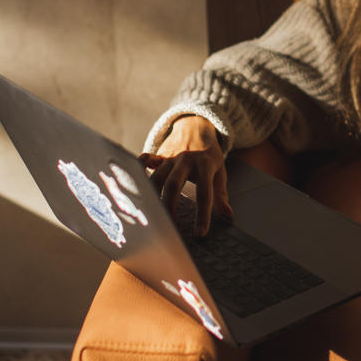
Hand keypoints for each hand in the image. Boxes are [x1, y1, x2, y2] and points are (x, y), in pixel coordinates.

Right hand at [138, 115, 232, 234]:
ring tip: (151, 216)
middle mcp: (185, 160)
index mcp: (204, 165)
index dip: (202, 214)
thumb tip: (228, 216)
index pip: (205, 193)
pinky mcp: (158, 156)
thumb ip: (221, 194)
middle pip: (173, 185)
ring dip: (152, 196)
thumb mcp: (220, 171)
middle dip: (169, 207)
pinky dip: (138, 170)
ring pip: (156, 177)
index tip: (200, 233)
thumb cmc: (208, 155)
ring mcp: (170, 157)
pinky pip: (145, 161)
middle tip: (169, 227)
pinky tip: (132, 183)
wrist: (196, 126)